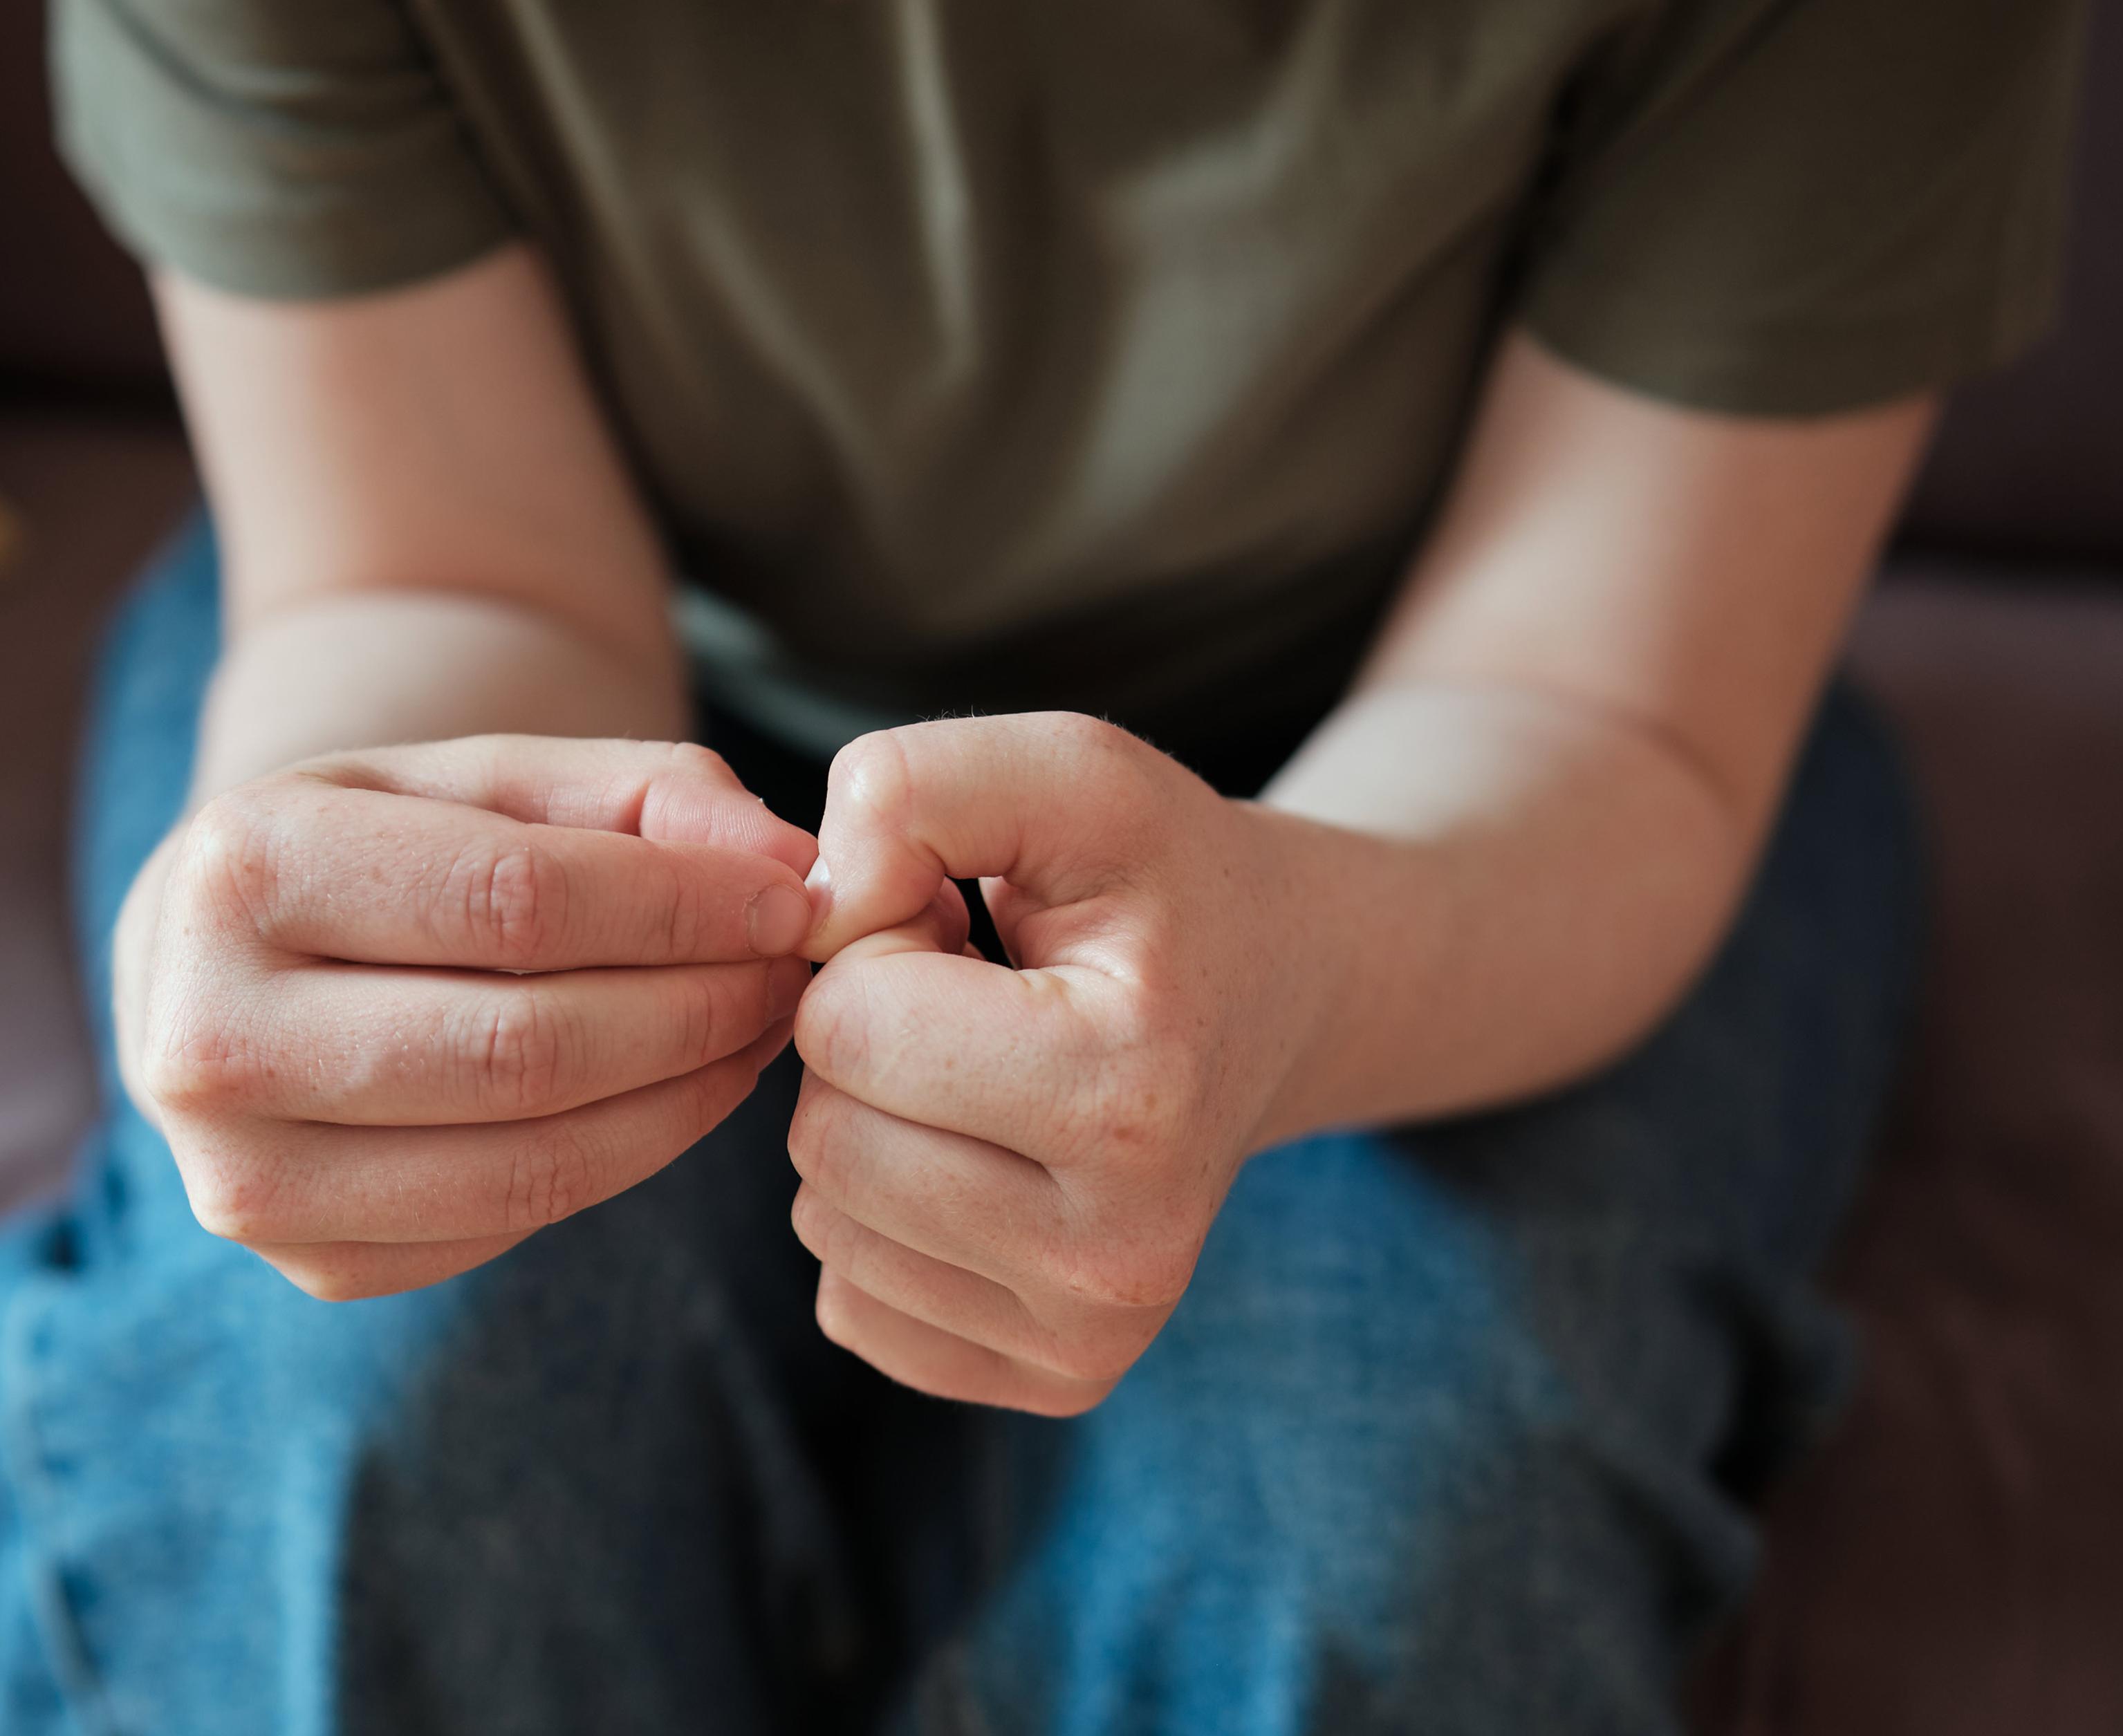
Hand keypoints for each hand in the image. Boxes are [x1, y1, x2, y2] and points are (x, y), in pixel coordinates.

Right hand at [115, 735, 820, 1298]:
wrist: (248, 955)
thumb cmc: (402, 844)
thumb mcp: (508, 777)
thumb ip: (655, 796)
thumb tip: (790, 864)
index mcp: (242, 871)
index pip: (517, 903)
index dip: (684, 907)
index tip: (790, 900)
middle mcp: (209, 1038)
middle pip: (529, 1049)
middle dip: (701, 1008)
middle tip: (792, 973)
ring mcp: (247, 1175)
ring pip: (532, 1159)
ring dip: (689, 1093)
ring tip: (760, 1027)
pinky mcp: (310, 1264)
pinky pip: (516, 1223)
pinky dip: (633, 1155)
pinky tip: (687, 1088)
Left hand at [788, 713, 1335, 1414]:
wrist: (1284, 993)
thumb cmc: (1163, 877)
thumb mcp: (1068, 770)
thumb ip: (914, 789)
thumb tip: (808, 918)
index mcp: (1130, 1097)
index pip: (849, 1030)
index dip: (880, 943)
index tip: (972, 932)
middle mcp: (1123, 1254)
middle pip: (826, 1138)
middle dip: (868, 1040)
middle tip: (979, 998)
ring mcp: (1093, 1336)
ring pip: (826, 1222)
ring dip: (874, 1122)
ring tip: (989, 1067)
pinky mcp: (1057, 1381)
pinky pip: (850, 1301)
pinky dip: (887, 1214)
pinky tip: (987, 1150)